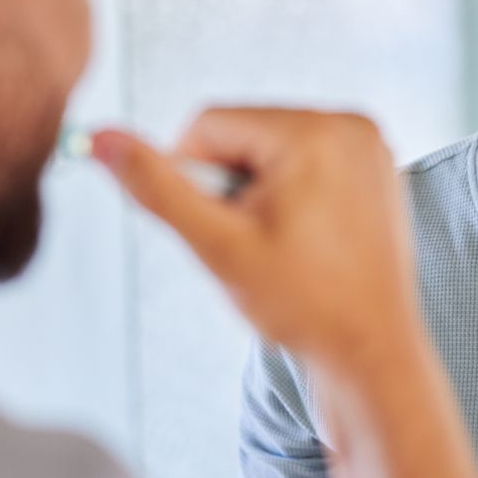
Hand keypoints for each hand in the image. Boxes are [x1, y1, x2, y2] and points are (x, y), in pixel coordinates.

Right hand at [92, 109, 423, 374]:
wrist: (372, 354)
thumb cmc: (302, 305)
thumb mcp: (217, 244)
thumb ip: (156, 187)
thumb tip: (100, 138)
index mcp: (314, 129)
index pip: (209, 123)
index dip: (195, 179)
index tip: (222, 230)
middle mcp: (351, 123)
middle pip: (244, 135)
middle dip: (232, 188)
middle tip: (257, 246)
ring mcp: (371, 146)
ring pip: (272, 152)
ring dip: (259, 196)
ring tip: (285, 249)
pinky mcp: (378, 171)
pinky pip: (308, 165)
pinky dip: (292, 198)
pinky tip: (308, 245)